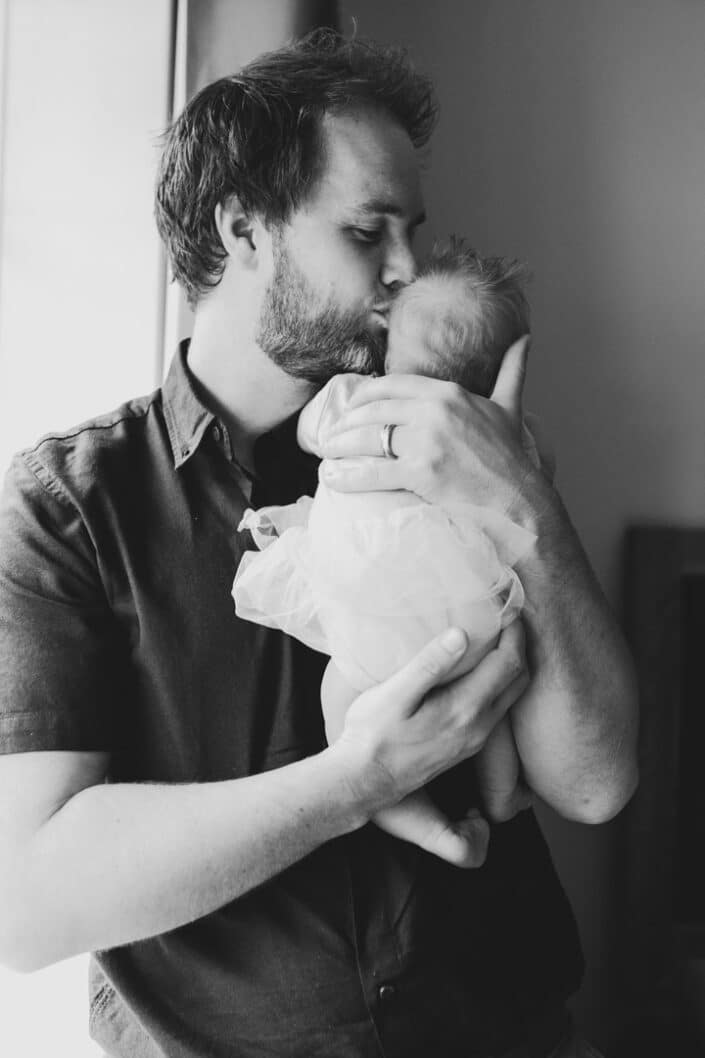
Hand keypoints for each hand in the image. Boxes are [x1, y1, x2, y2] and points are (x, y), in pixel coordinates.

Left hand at [319, 335, 541, 519]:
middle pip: (374, 410)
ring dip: (340, 445)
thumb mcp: (510, 406)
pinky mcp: (421, 473)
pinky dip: (348, 476)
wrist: (519, 498)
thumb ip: (512, 370)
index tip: (350, 405)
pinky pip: (374, 472)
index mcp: (448, 393)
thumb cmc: (511, 456)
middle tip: (329, 432)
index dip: (364, 394)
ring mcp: (427, 442)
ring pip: (368, 438)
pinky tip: (331, 478)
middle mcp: (435, 411)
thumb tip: (524, 339)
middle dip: (347, 421)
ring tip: (325, 451)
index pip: (392, 385)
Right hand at [330, 621, 528, 817]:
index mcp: (465, 708)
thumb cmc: (372, 735)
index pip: (508, 663)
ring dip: (512, 665)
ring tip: (497, 639)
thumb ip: (429, 665)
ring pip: (512, 696)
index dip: (514, 632)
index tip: (507, 608)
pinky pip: (499, 709)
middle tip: (508, 619)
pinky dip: (501, 683)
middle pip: (520, 679)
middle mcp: (479, 726)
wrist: (365, 782)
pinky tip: (481, 672)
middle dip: (520, 645)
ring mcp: (475, 739)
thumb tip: (461, 634)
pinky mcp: (467, 746)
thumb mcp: (393, 695)